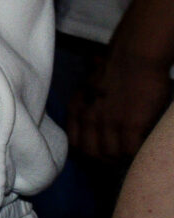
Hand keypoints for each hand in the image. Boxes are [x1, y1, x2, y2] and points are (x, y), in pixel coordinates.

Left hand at [68, 43, 173, 159]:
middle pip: (90, 154)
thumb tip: (86, 93)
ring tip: (131, 155)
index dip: (86, 153)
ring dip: (121, 159)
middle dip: (104, 160)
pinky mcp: (130, 125)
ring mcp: (109, 124)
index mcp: (77, 110)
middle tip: (118, 159)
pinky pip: (130, 151)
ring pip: (110, 156)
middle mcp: (89, 119)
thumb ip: (87, 100)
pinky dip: (136, 154)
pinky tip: (142, 147)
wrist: (134, 56)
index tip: (99, 154)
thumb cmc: (115, 65)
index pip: (74, 143)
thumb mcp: (90, 85)